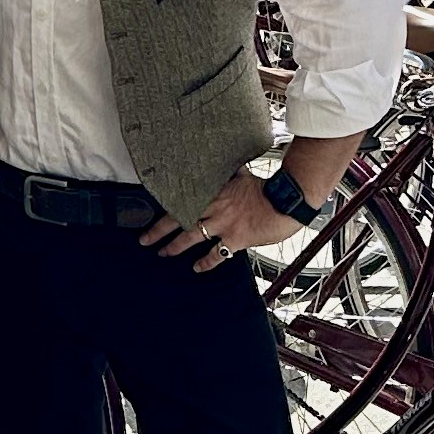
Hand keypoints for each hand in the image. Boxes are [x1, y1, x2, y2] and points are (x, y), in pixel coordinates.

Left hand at [139, 169, 299, 268]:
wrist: (288, 200)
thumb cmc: (270, 188)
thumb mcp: (245, 175)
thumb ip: (232, 174)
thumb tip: (229, 166)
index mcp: (216, 189)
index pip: (184, 195)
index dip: (166, 203)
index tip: (151, 207)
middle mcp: (215, 207)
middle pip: (179, 218)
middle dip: (159, 230)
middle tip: (145, 239)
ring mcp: (223, 224)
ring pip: (191, 236)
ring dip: (175, 246)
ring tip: (163, 252)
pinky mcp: (235, 239)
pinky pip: (216, 254)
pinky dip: (205, 262)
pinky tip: (196, 268)